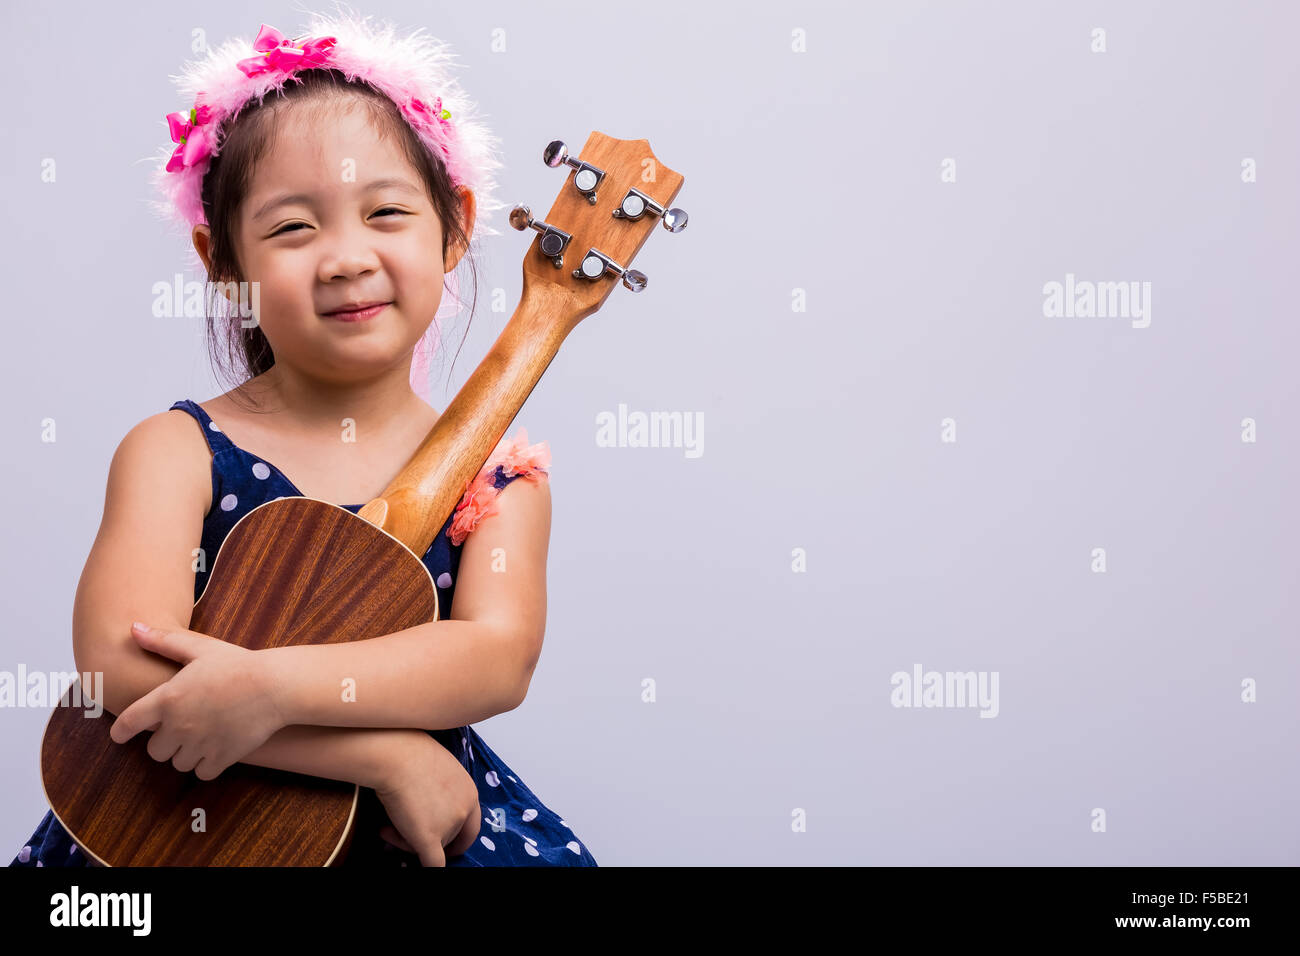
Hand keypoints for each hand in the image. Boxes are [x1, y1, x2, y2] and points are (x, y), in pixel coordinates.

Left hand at [109, 622, 286, 780]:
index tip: (121, 735)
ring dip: (186, 753)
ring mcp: (200, 744)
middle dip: (164, 741)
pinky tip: (216, 748)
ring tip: (202, 736)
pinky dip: (206, 764)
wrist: (275, 685)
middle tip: (181, 726)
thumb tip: (133, 627)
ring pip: (178, 763)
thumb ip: (163, 641)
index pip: (128, 724)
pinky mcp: (221, 758)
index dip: (120, 732)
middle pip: (154, 750)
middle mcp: (179, 726)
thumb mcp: (199, 647)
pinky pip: (202, 773)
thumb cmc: (237, 664)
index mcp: (167, 699)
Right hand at [373, 733, 479, 866]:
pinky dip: (428, 868)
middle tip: (402, 831)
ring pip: (432, 849)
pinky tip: (418, 866)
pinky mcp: (428, 838)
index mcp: (470, 793)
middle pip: (449, 839)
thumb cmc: (411, 756)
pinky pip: (433, 865)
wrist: (396, 756)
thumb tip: (432, 808)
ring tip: (387, 827)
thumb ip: (445, 792)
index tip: (445, 843)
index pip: (470, 827)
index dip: (457, 838)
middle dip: (427, 839)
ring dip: (407, 841)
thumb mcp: (440, 770)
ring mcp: (448, 826)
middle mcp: (464, 810)